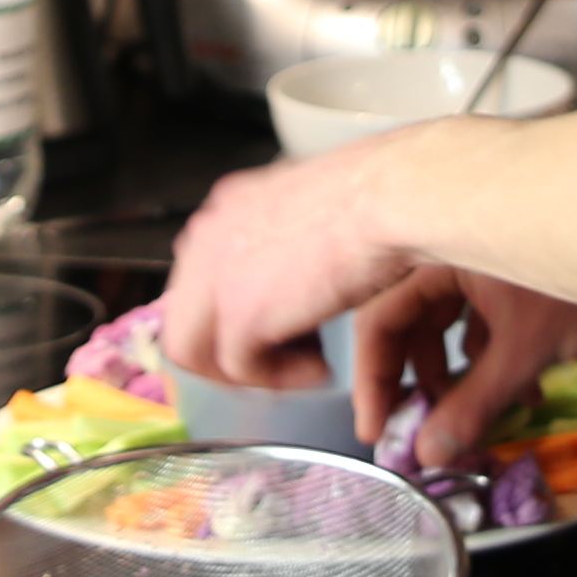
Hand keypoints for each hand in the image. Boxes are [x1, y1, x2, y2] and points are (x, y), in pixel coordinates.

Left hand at [154, 133, 431, 390]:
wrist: (392, 200)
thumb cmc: (380, 197)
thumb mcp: (314, 209)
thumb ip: (287, 240)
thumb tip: (293, 273)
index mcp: (227, 207)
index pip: (198, 277)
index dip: (232, 311)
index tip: (274, 328)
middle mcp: (209, 236)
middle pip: (184, 317)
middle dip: (229, 348)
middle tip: (280, 359)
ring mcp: (217, 277)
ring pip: (194, 351)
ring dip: (247, 369)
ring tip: (301, 366)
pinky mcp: (240, 316)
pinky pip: (240, 370)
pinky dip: (280, 379)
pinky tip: (320, 367)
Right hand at [351, 268, 576, 471]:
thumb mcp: (524, 351)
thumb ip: (474, 404)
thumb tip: (430, 455)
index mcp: (434, 253)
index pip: (379, 320)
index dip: (374, 380)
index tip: (378, 430)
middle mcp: (447, 251)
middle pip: (411, 324)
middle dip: (420, 383)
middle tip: (421, 433)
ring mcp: (481, 260)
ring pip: (447, 324)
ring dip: (459, 376)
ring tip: (478, 419)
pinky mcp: (511, 273)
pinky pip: (480, 318)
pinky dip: (491, 356)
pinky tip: (524, 393)